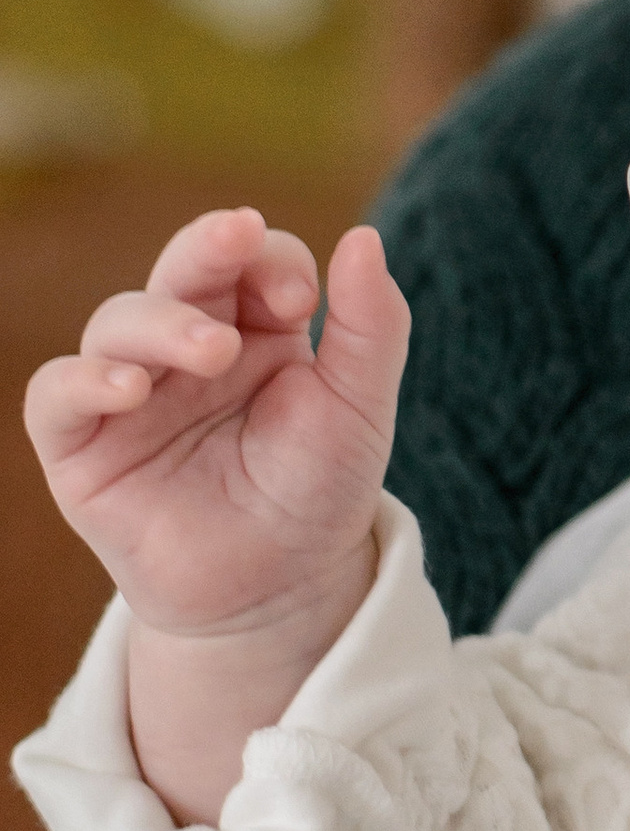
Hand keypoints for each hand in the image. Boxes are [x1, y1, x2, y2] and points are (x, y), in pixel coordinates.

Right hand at [24, 210, 408, 821]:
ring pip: (118, 323)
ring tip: (214, 352)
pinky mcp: (82, 446)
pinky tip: (127, 388)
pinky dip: (83, 380)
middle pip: (180, 271)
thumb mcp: (360, 408)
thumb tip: (365, 238)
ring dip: (160, 322)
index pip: (250, 260)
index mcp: (254, 327)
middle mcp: (185, 348)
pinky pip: (57, 395)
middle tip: (235, 241)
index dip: (272, 260)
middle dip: (205, 250)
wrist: (279, 592)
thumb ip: (371, 326)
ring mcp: (131, 394)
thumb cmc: (316, 492)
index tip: (303, 299)